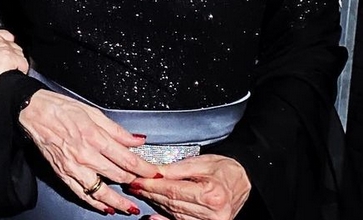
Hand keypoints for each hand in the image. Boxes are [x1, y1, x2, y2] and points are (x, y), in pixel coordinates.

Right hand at [0, 29, 27, 98]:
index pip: (4, 36)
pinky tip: (17, 76)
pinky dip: (22, 70)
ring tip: (13, 73)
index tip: (4, 55)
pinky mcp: (10, 60)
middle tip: (9, 66)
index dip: (6, 47)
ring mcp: (4, 49)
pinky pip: (24, 64)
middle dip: (12, 55)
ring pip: (20, 54)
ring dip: (18, 63)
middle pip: (14, 45)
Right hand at [19, 90, 159, 214]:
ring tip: (131, 208)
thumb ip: (116, 130)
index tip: (155, 173)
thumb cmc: (60, 108)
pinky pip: (82, 193)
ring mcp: (74, 167)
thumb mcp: (93, 112)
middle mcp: (85, 154)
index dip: (145, 169)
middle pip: (118, 175)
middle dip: (135, 183)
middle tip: (146, 187)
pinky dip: (95, 203)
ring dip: (119, 201)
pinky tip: (106, 207)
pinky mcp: (63, 174)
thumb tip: (137, 140)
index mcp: (95, 136)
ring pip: (102, 190)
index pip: (127, 159)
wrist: (33, 112)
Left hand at [128, 154, 249, 219]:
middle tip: (133, 185)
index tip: (136, 180)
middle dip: (150, 193)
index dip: (151, 186)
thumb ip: (174, 170)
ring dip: (156, 204)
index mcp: (211, 194)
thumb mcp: (200, 163)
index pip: (173, 191)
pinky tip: (153, 218)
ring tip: (141, 194)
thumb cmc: (224, 169)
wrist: (243, 181)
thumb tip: (151, 172)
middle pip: (172, 203)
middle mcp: (213, 213)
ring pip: (175, 214)